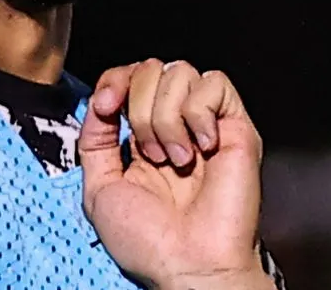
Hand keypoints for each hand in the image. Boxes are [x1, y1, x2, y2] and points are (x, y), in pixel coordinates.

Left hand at [78, 59, 273, 289]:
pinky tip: (202, 147)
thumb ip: (94, 141)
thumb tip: (101, 102)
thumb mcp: (100, 190)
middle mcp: (175, 124)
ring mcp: (206, 122)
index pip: (129, 77)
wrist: (188, 262)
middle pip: (150, 68)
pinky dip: (198, 114)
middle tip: (151, 155)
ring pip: (180, 72)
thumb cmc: (149, 242)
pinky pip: (214, 83)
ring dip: (167, 118)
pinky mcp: (236, 124)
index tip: (105, 107)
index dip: (115, 80)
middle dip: (139, 108)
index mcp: (143, 137)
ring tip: (176, 160)